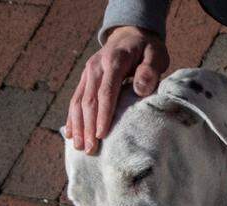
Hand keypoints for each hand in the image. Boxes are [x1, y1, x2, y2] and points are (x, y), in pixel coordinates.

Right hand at [65, 26, 168, 153]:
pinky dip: (72, 117)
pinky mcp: (85, 79)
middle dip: (88, 126)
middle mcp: (95, 67)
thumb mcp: (155, 55)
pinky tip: (70, 134)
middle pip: (89, 100)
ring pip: (78, 101)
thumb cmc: (147, 49)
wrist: (131, 35)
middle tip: (90, 149)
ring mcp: (88, 72)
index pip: (106, 92)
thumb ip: (149, 70)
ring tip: (79, 147)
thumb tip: (140, 89)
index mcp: (113, 61)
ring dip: (78, 125)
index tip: (102, 135)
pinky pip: (75, 99)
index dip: (103, 115)